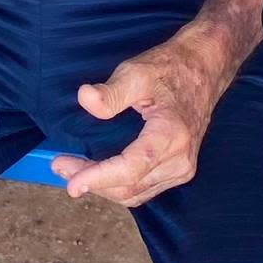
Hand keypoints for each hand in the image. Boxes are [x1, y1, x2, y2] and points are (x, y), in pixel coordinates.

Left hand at [50, 28, 230, 208]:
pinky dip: (119, 185)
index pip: (130, 169)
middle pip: (129, 187)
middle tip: (60, 167)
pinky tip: (99, 173)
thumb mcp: (137, 72)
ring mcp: (182, 168)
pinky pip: (144, 188)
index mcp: (171, 137)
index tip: (69, 179)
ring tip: (72, 171)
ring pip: (136, 194)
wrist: (203, 69)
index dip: (98, 177)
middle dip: (92, 182)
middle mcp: (180, 161)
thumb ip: (111, 91)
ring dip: (103, 187)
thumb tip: (85, 100)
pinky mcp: (179, 170)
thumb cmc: (170, 68)